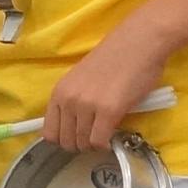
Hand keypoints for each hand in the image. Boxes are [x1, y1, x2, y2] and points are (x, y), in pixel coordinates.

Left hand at [45, 24, 171, 151]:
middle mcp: (69, 100)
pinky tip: (112, 139)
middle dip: (80, 145)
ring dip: (94, 144)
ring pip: (83, 143)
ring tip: (104, 135)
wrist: (138, 43)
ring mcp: (87, 106)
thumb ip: (74, 100)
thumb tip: (73, 126)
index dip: (62, 140)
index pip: (49, 132)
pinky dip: (105, 145)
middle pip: (66, 141)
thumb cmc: (114, 58)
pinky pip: (99, 141)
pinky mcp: (109, 111)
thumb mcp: (81, 79)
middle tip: (94, 138)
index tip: (76, 138)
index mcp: (59, 91)